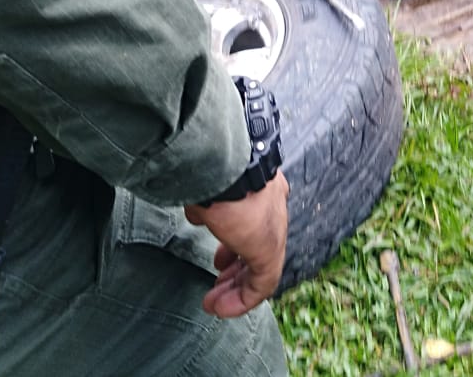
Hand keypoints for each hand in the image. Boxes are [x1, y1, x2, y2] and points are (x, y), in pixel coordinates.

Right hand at [184, 171, 289, 317]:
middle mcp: (273, 207)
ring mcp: (274, 228)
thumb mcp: (209, 184)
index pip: (256, 226)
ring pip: (261, 268)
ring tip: (216, 302)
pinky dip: (241, 300)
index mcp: (263, 190)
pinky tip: (222, 308)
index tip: (219, 263)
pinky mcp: (269, 251)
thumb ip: (207, 202)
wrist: (224, 164)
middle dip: (236, 271)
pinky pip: (262, 284)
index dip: (236, 248)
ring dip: (237, 289)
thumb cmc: (211, 166)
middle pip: (259, 248)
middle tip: (218, 285)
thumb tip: (198, 212)